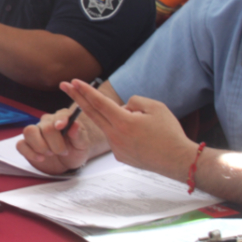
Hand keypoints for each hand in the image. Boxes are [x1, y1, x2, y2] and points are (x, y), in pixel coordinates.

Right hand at [18, 104, 93, 174]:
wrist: (67, 162)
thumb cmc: (75, 150)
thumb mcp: (82, 144)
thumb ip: (79, 134)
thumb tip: (74, 125)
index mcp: (62, 118)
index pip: (60, 114)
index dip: (60, 119)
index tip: (61, 127)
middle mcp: (47, 122)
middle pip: (45, 127)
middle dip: (55, 144)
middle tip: (63, 152)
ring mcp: (35, 132)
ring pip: (29, 132)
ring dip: (40, 146)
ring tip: (50, 154)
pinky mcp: (26, 144)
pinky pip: (20, 145)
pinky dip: (30, 153)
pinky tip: (40, 158)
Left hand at [60, 79, 193, 180]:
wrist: (177, 160)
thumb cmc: (169, 133)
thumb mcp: (156, 107)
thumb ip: (134, 102)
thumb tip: (122, 108)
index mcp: (124, 122)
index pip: (99, 102)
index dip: (85, 90)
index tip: (73, 81)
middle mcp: (116, 136)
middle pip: (92, 113)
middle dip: (77, 97)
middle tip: (64, 85)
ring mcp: (116, 148)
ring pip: (111, 125)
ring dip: (120, 119)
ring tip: (146, 128)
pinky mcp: (119, 156)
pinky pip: (118, 138)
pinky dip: (125, 133)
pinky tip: (143, 140)